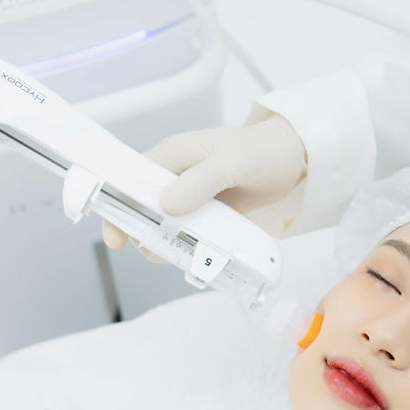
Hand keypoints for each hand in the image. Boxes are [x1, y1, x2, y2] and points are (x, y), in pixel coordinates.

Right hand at [101, 114, 307, 253]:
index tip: (116, 239)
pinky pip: (190, 235)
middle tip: (162, 253)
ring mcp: (191, 197)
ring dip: (169, 245)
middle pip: (142, 211)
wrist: (294, 158)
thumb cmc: (262, 150)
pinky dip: (191, 248)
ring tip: (186, 257)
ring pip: (165, 227)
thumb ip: (201, 181)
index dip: (116, 209)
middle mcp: (175, 177)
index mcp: (171, 156)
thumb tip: (166, 206)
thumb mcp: (232, 162)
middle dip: (145, 235)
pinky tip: (202, 258)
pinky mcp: (208, 214)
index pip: (129, 182)